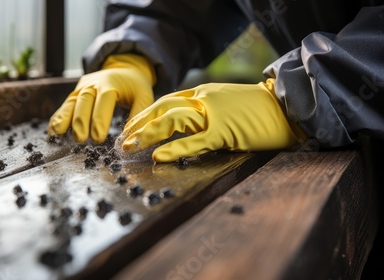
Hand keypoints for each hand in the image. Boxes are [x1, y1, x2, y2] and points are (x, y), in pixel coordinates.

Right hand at [47, 54, 155, 142]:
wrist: (123, 69)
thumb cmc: (134, 87)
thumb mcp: (144, 96)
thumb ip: (138, 114)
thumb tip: (130, 137)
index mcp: (111, 84)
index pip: (104, 101)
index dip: (100, 119)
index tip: (98, 137)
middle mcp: (93, 85)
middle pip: (84, 101)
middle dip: (81, 121)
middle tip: (81, 140)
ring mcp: (81, 88)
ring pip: (71, 103)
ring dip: (64, 119)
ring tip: (58, 135)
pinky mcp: (74, 94)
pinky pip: (65, 106)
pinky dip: (58, 118)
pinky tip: (53, 132)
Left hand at [120, 79, 305, 161]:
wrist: (288, 106)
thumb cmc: (257, 109)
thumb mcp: (225, 103)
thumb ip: (203, 111)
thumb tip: (183, 127)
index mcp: (203, 91)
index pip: (165, 101)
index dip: (145, 115)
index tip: (131, 127)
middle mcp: (204, 98)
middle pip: (162, 108)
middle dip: (139, 124)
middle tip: (123, 140)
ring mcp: (214, 113)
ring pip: (172, 120)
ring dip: (148, 133)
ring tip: (131, 147)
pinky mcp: (226, 130)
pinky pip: (195, 141)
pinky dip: (175, 148)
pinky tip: (159, 155)